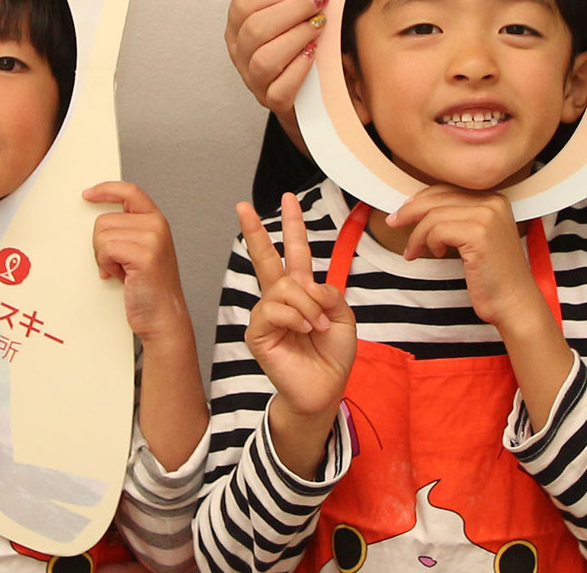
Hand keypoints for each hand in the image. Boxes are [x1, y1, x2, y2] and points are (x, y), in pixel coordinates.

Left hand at [84, 180, 190, 344]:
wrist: (163, 317)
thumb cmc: (150, 288)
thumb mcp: (142, 251)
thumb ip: (128, 231)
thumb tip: (101, 223)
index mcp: (156, 221)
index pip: (129, 192)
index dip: (106, 190)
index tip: (88, 194)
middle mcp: (156, 225)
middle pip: (105, 219)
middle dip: (101, 244)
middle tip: (116, 263)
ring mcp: (152, 239)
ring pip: (102, 234)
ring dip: (103, 257)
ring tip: (121, 270)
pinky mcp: (144, 255)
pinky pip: (106, 249)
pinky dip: (106, 264)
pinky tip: (119, 275)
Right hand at [225, 0, 325, 131]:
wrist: (310, 94)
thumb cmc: (295, 47)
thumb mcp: (284, 13)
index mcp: (237, 27)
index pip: (243, 3)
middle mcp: (240, 54)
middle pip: (254, 29)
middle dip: (291, 12)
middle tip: (319, 4)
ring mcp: (253, 81)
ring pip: (264, 59)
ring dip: (296, 38)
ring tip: (319, 27)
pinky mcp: (272, 102)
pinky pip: (279, 89)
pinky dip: (298, 69)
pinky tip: (314, 55)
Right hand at [240, 195, 354, 421]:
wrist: (325, 388)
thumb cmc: (333, 355)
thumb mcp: (344, 317)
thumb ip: (329, 294)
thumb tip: (307, 285)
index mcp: (302, 290)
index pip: (295, 252)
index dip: (293, 225)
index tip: (289, 199)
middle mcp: (280, 298)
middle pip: (266, 257)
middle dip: (256, 230)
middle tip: (243, 206)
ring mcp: (267, 314)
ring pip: (283, 287)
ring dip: (308, 305)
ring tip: (317, 326)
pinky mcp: (258, 332)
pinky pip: (274, 309)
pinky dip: (295, 317)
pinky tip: (303, 330)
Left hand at [386, 185, 544, 332]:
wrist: (514, 302)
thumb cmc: (492, 275)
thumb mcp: (475, 237)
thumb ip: (457, 217)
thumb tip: (417, 205)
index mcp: (494, 199)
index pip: (447, 189)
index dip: (420, 199)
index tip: (403, 212)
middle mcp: (493, 202)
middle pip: (437, 197)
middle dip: (410, 211)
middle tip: (393, 223)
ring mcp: (487, 216)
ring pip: (434, 215)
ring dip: (417, 235)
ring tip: (414, 251)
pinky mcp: (479, 234)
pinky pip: (438, 230)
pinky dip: (428, 242)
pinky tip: (436, 254)